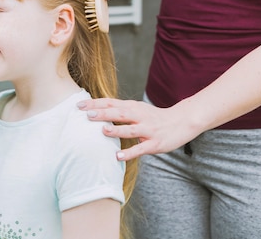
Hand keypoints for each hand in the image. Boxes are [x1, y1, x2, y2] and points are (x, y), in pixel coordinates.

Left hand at [77, 98, 199, 160]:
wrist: (182, 121)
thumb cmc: (154, 117)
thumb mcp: (137, 109)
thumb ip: (120, 109)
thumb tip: (97, 109)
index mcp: (133, 107)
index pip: (111, 103)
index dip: (95, 104)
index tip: (78, 105)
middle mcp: (139, 116)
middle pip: (119, 113)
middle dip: (102, 114)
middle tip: (86, 115)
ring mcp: (147, 130)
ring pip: (130, 129)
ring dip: (116, 131)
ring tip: (102, 131)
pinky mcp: (155, 143)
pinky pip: (141, 148)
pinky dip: (130, 152)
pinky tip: (118, 156)